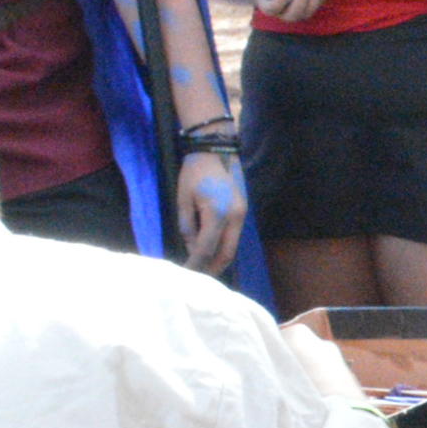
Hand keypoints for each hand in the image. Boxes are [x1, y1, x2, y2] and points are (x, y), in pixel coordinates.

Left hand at [173, 150, 246, 274]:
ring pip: (232, 246)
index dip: (195, 265)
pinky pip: (234, 235)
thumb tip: (192, 249)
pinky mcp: (243, 210)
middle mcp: (235, 217)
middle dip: (212, 268)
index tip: (185, 275)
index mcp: (216, 214)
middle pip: (226, 254)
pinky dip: (224, 246)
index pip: (206, 249)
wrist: (216, 149)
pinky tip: (212, 249)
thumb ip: (187, 227)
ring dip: (219, 259)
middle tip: (198, 278)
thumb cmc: (194, 172)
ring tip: (204, 267)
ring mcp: (242, 214)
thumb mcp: (183, 200)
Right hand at [253, 0, 327, 24]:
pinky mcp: (308, 6)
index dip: (280, 2)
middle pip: (293, 14)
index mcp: (269, 8)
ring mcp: (298, 12)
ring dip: (314, 1)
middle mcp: (284, 14)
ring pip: (308, 12)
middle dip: (300, 3)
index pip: (273, 9)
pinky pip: (317, 5)